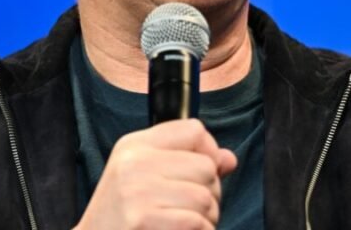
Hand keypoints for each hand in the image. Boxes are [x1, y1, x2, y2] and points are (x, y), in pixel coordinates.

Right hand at [75, 119, 237, 229]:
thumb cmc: (122, 216)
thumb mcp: (143, 177)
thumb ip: (186, 162)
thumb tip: (228, 159)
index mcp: (133, 145)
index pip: (194, 130)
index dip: (209, 152)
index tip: (200, 174)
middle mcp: (134, 163)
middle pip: (206, 167)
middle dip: (210, 192)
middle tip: (190, 208)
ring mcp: (138, 192)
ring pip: (206, 198)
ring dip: (206, 218)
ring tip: (184, 224)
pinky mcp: (144, 221)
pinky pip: (198, 223)